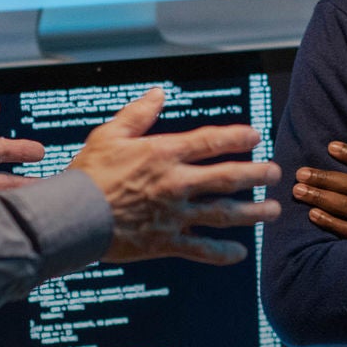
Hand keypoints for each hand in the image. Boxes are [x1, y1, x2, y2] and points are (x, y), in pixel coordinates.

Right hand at [69, 88, 279, 265]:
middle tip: (276, 172)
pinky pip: (200, 248)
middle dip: (256, 174)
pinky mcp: (165, 241)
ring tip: (274, 211)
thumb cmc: (87, 172)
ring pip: (223, 213)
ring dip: (253, 212)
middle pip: (227, 178)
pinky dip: (222, 252)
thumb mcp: (109, 134)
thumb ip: (139, 113)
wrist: (70, 216)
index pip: (210, 142)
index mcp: (163, 153)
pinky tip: (240, 254)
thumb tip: (159, 92)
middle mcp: (175, 183)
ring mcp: (173, 214)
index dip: (236, 138)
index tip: (256, 137)